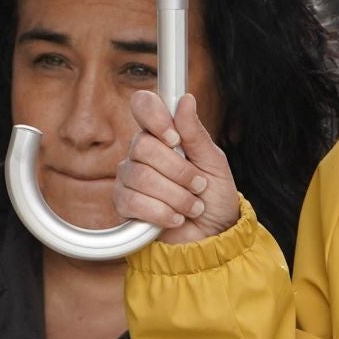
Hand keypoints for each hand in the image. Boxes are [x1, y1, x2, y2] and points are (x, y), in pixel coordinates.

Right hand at [112, 90, 239, 243]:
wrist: (213, 238)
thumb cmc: (214, 199)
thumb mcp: (214, 164)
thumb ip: (196, 134)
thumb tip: (185, 100)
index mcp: (164, 136)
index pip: (143, 106)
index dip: (155, 118)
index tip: (174, 138)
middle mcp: (141, 154)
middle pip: (143, 147)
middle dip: (179, 171)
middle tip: (198, 185)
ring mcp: (129, 178)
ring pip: (140, 177)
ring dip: (176, 196)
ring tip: (193, 206)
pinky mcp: (123, 205)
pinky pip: (133, 201)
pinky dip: (162, 213)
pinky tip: (175, 218)